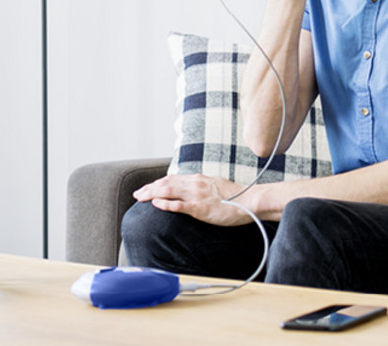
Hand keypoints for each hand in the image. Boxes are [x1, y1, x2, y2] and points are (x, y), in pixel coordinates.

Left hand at [132, 174, 253, 225]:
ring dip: (152, 194)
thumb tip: (191, 190)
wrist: (250, 201)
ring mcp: (197, 195)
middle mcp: (195, 184)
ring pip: (169, 191)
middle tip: (137, 194)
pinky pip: (180, 205)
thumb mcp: (215, 186)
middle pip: (166, 183)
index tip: (147, 188)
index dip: (157, 183)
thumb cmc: (236, 197)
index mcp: (198, 179)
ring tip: (140, 197)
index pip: (172, 178)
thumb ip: (201, 187)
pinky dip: (166, 204)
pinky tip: (156, 204)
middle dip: (149, 188)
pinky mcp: (201, 208)